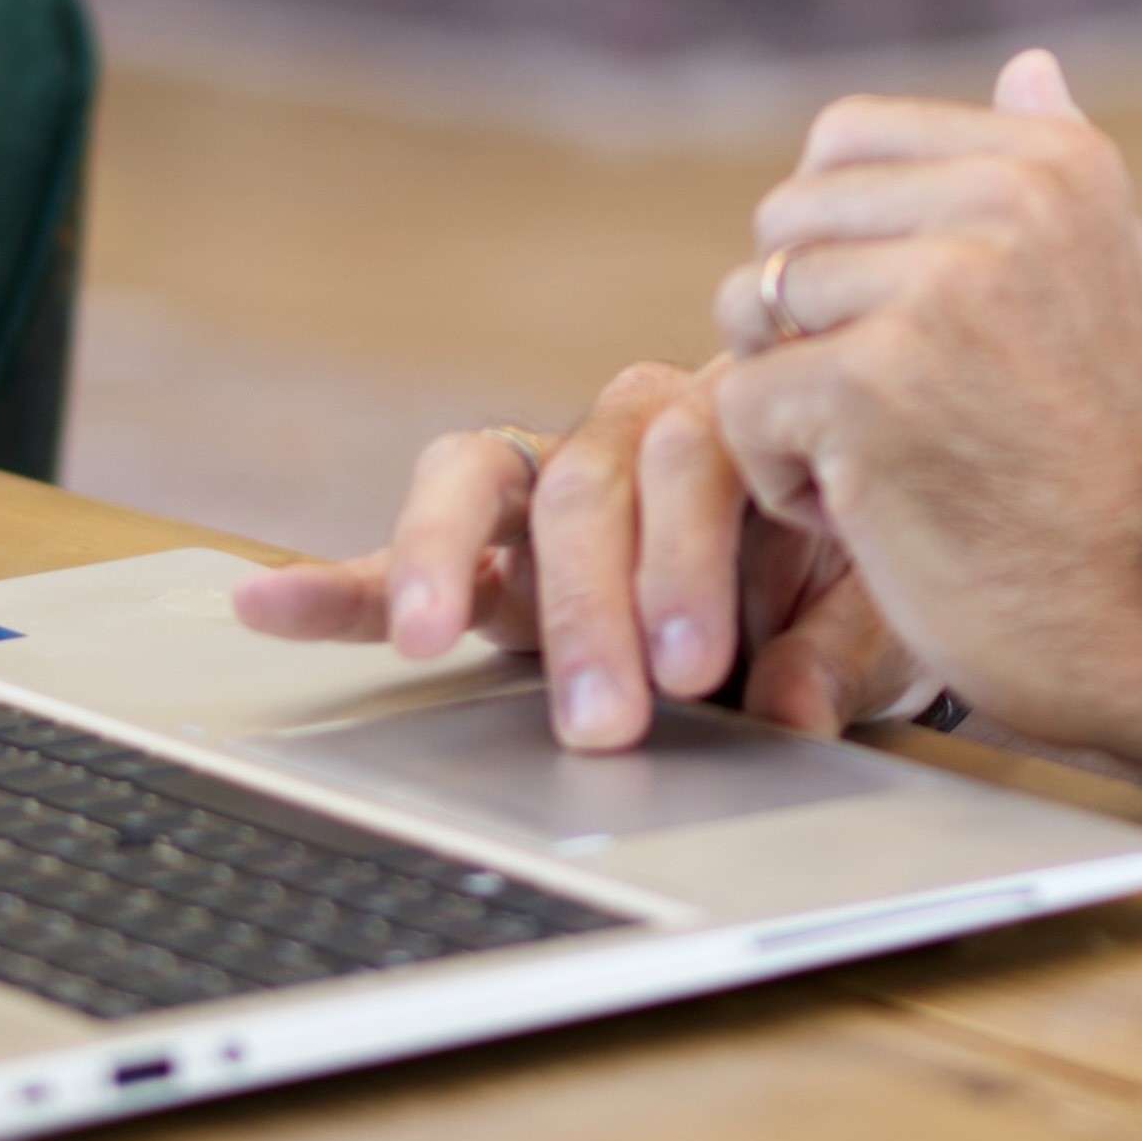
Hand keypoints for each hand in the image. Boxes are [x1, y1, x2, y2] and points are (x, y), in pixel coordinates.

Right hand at [224, 361, 932, 748]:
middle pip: (586, 487)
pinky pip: (397, 558)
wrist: (838, 566)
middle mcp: (623, 434)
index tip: (701, 670)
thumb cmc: (855, 573)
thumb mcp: (876, 606)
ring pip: (474, 482)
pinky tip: (265, 604)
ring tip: (425, 635)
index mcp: (730, 423)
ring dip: (446, 561)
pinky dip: (334, 584)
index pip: (691, 463)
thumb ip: (836, 648)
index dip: (689, 563)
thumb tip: (792, 712)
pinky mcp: (480, 555)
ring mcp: (540, 489)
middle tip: (602, 717)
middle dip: (589, 606)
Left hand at [705, 51, 1141, 761]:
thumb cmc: (1134, 468)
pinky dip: (780, 479)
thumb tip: (1027, 65)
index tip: (907, 333)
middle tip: (893, 416)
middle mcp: (1002, 205)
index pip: (846, 142)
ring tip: (884, 465)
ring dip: (790, 401)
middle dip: (806, 324)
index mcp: (1054, 164)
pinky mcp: (869, 387)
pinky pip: (742, 403)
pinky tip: (866, 517)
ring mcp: (935, 292)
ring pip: (751, 307)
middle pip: (787, 221)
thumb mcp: (1131, 293)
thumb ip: (1061, 179)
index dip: (840, 241)